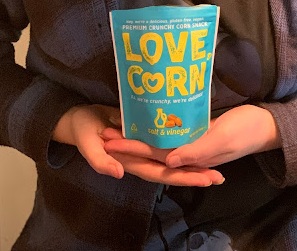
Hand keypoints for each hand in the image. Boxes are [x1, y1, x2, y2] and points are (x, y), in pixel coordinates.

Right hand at [53, 104, 223, 186]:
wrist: (77, 118)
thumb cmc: (82, 132)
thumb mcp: (88, 146)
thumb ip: (101, 161)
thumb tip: (118, 173)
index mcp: (131, 163)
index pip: (163, 173)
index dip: (184, 176)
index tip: (206, 179)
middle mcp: (141, 156)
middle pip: (173, 167)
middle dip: (195, 172)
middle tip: (220, 176)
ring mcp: (144, 145)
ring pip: (172, 154)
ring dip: (191, 159)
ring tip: (215, 161)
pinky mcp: (143, 131)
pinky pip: (165, 139)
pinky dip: (180, 141)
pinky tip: (195, 138)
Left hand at [104, 105, 279, 171]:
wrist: (269, 123)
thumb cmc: (247, 130)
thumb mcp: (223, 137)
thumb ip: (196, 150)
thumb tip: (167, 161)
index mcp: (194, 157)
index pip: (155, 156)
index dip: (132, 149)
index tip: (108, 141)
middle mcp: (190, 152)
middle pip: (153, 149)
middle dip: (130, 142)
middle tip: (105, 131)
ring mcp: (195, 141)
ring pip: (162, 140)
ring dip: (142, 135)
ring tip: (120, 125)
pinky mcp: (200, 129)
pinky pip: (174, 130)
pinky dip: (160, 126)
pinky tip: (148, 119)